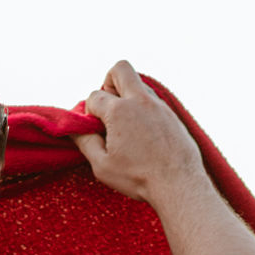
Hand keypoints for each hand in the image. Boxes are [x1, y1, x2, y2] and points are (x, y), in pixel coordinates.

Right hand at [72, 61, 206, 205]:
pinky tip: (145, 135)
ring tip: (128, 127)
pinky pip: (155, 103)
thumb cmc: (139, 178)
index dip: (89, 113)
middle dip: (109, 83)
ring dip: (129, 98)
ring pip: (140, 85)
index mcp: (119, 110)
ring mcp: (160, 106)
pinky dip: (145, 112)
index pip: (94, 97)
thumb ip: (85, 142)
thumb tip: (75, 128)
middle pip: (120, 69)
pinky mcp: (174, 116)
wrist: (180, 185)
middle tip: (109, 109)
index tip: (95, 131)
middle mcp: (141, 101)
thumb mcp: (102, 165)